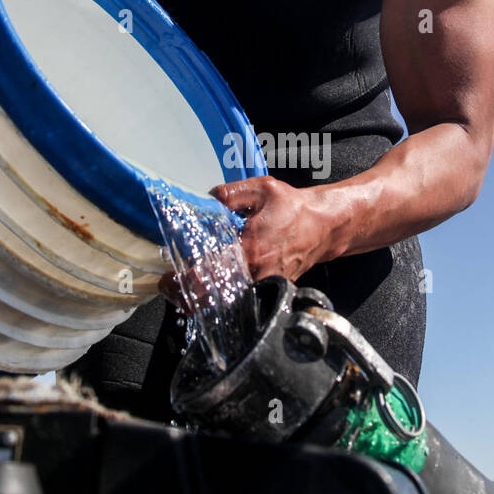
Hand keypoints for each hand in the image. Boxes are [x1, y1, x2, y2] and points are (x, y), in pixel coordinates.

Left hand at [156, 176, 333, 308]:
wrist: (324, 227)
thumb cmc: (294, 209)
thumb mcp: (261, 189)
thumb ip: (228, 194)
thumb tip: (202, 199)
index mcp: (251, 249)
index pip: (210, 274)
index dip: (185, 280)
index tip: (168, 279)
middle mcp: (258, 273)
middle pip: (215, 298)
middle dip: (189, 296)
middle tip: (170, 288)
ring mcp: (265, 285)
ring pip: (228, 304)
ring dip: (203, 301)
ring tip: (183, 293)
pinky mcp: (270, 290)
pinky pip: (242, 301)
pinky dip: (222, 300)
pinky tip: (208, 292)